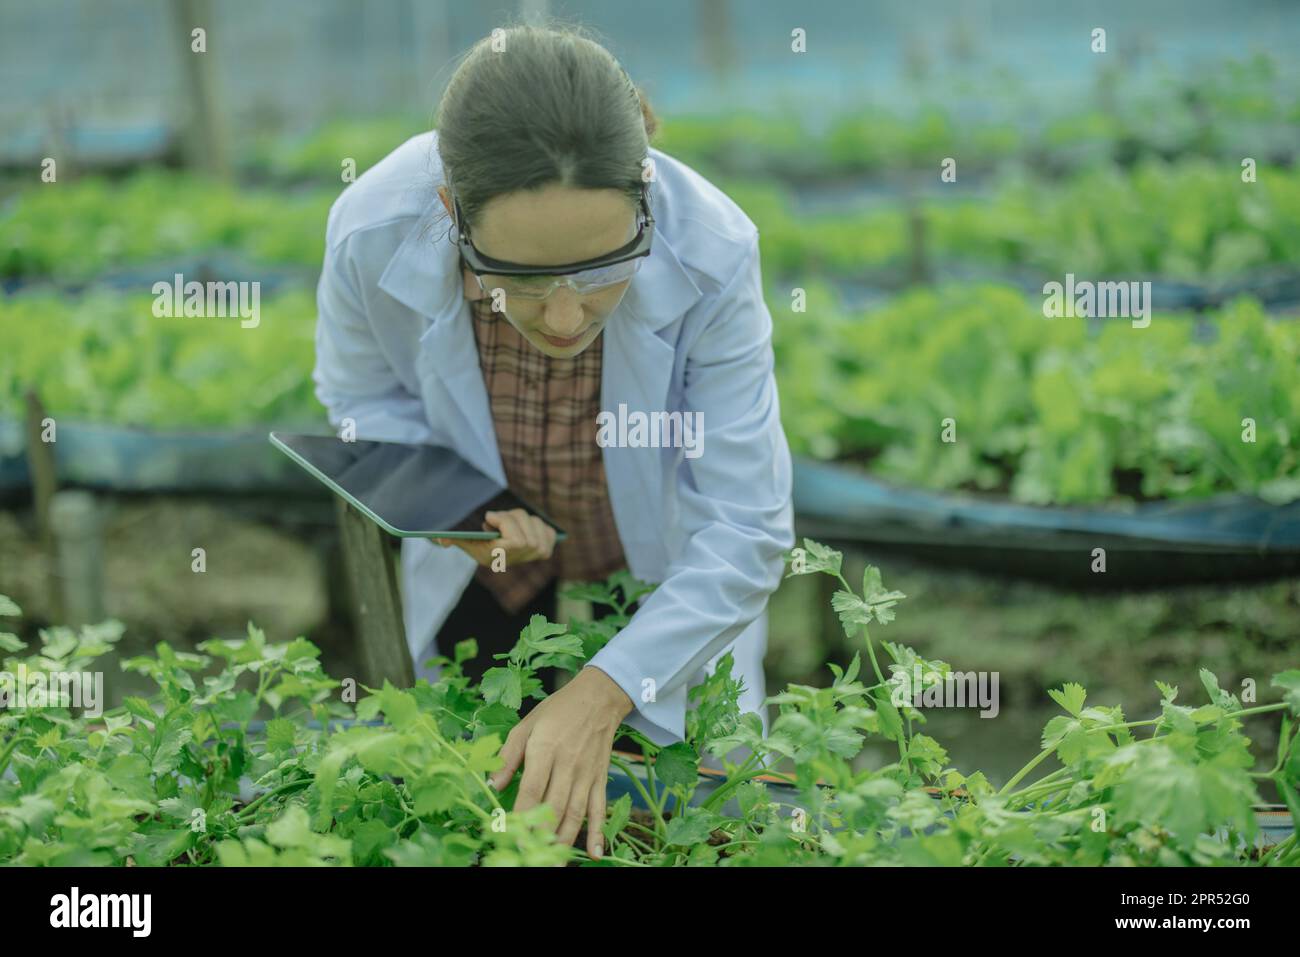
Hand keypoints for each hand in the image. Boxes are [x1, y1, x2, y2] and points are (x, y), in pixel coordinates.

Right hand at [432, 508, 555, 567]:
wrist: (491, 552)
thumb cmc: (476, 542)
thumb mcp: (463, 539)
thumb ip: (452, 538)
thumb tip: (442, 540)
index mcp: (499, 557)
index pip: (518, 541)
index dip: (506, 523)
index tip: (489, 517)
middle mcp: (519, 559)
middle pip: (528, 531)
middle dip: (513, 517)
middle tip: (498, 518)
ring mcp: (533, 556)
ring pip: (538, 527)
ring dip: (524, 519)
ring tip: (510, 523)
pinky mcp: (544, 550)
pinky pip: (548, 532)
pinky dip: (539, 526)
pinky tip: (525, 528)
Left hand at [489, 666, 634, 859]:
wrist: (598, 698)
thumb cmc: (557, 710)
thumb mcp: (527, 725)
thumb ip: (508, 756)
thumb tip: (492, 785)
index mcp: (545, 749)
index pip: (532, 789)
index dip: (522, 816)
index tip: (511, 836)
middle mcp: (568, 764)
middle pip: (554, 807)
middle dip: (541, 836)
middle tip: (529, 857)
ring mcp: (586, 774)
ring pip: (576, 813)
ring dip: (565, 842)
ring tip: (554, 864)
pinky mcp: (600, 779)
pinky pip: (600, 809)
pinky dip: (598, 833)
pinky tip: (595, 854)